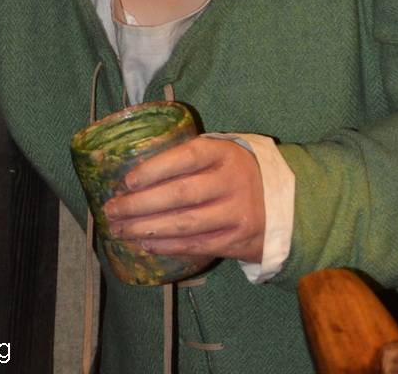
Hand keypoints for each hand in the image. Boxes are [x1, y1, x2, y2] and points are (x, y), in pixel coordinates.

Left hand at [103, 135, 265, 263]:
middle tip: (112, 210)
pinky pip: (196, 245)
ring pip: (185, 224)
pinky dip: (167, 246)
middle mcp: (232, 181)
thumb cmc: (236, 173)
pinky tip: (146, 243)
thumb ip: (188, 159)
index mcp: (225, 153)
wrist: (286, 203)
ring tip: (120, 229)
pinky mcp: (237, 240)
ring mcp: (237, 213)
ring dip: (147, 228)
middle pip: (180, 194)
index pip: (187, 157)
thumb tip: (136, 172)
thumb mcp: (221, 154)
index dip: (155, 168)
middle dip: (140, 204)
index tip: (127, 180)